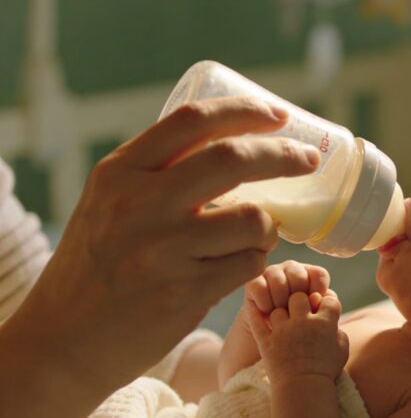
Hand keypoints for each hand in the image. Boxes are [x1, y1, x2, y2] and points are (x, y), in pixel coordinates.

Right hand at [0, 97, 319, 416]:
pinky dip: (257, 259)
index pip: (193, 120)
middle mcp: (139, 203)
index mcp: (121, 171)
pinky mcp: (184, 292)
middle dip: (284, 155)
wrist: (64, 338)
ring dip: (271, 223)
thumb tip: (234, 145)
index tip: (278, 116)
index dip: (246, 111)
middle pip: (233, 159)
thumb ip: (157, 172)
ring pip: (253, 218)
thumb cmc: (98, 263)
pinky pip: (249, 263)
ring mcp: (163, 249)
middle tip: (308, 159)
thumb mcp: (109, 201)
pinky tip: (242, 262)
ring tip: (261, 231)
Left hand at [248, 290, 348, 386]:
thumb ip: (338, 331)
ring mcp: (283, 330)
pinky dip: (256, 315)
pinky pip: (257, 321)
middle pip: (299, 296)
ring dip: (281, 315)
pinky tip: (258, 311)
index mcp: (325, 322)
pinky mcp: (266, 340)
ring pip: (278, 309)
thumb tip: (333, 322)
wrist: (303, 389)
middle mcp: (303, 321)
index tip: (323, 310)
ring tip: (284, 325)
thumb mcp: (342, 350)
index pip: (327, 298)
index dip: (326, 303)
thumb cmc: (326, 370)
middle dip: (300, 302)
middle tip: (301, 313)